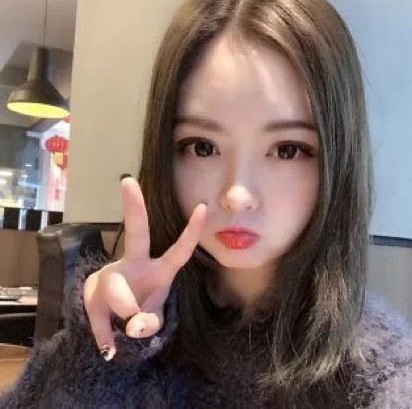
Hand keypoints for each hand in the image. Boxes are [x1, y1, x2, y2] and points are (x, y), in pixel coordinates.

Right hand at [83, 177, 206, 359]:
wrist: (111, 322)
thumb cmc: (142, 311)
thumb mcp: (154, 321)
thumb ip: (150, 324)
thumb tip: (135, 324)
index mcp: (159, 271)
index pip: (179, 250)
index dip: (192, 231)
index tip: (202, 206)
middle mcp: (136, 265)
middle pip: (136, 234)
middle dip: (134, 208)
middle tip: (128, 181)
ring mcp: (113, 275)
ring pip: (115, 286)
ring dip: (123, 310)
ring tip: (126, 330)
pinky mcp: (92, 291)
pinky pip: (98, 315)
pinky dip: (104, 333)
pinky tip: (110, 346)